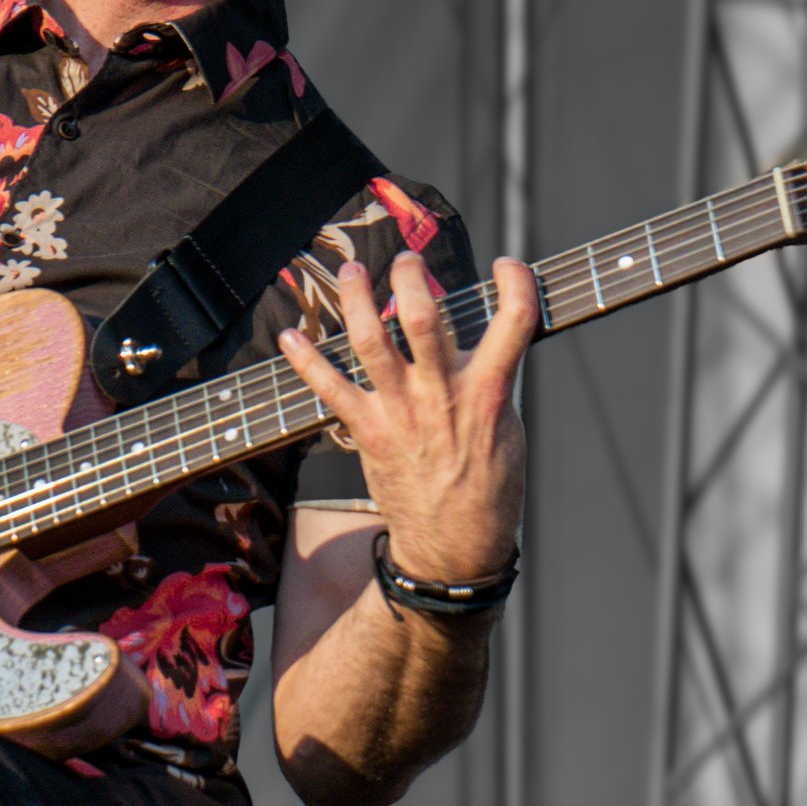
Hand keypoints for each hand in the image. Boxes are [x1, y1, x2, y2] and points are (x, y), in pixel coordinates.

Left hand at [278, 252, 535, 582]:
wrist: (455, 544)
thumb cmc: (487, 487)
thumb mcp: (509, 428)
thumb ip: (495, 379)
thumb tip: (486, 340)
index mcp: (489, 391)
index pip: (514, 318)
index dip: (515, 281)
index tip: (507, 266)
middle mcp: (442, 395)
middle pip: (421, 315)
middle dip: (409, 276)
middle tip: (405, 260)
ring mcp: (401, 412)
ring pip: (370, 340)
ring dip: (356, 298)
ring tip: (351, 273)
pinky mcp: (369, 431)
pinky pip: (329, 389)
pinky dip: (306, 361)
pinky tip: (291, 338)